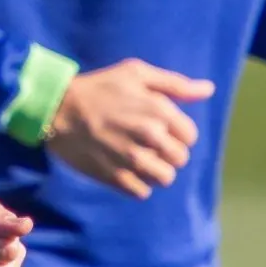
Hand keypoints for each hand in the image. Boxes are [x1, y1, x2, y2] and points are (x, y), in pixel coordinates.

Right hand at [46, 59, 214, 198]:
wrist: (57, 109)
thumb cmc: (99, 87)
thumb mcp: (135, 73)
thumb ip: (175, 84)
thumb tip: (208, 90)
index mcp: (159, 110)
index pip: (190, 136)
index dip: (177, 133)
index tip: (159, 128)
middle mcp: (150, 136)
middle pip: (180, 159)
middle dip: (167, 153)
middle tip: (147, 144)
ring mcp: (133, 160)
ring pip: (165, 179)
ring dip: (155, 171)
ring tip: (138, 159)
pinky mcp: (116, 178)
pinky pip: (142, 192)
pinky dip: (136, 184)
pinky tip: (124, 169)